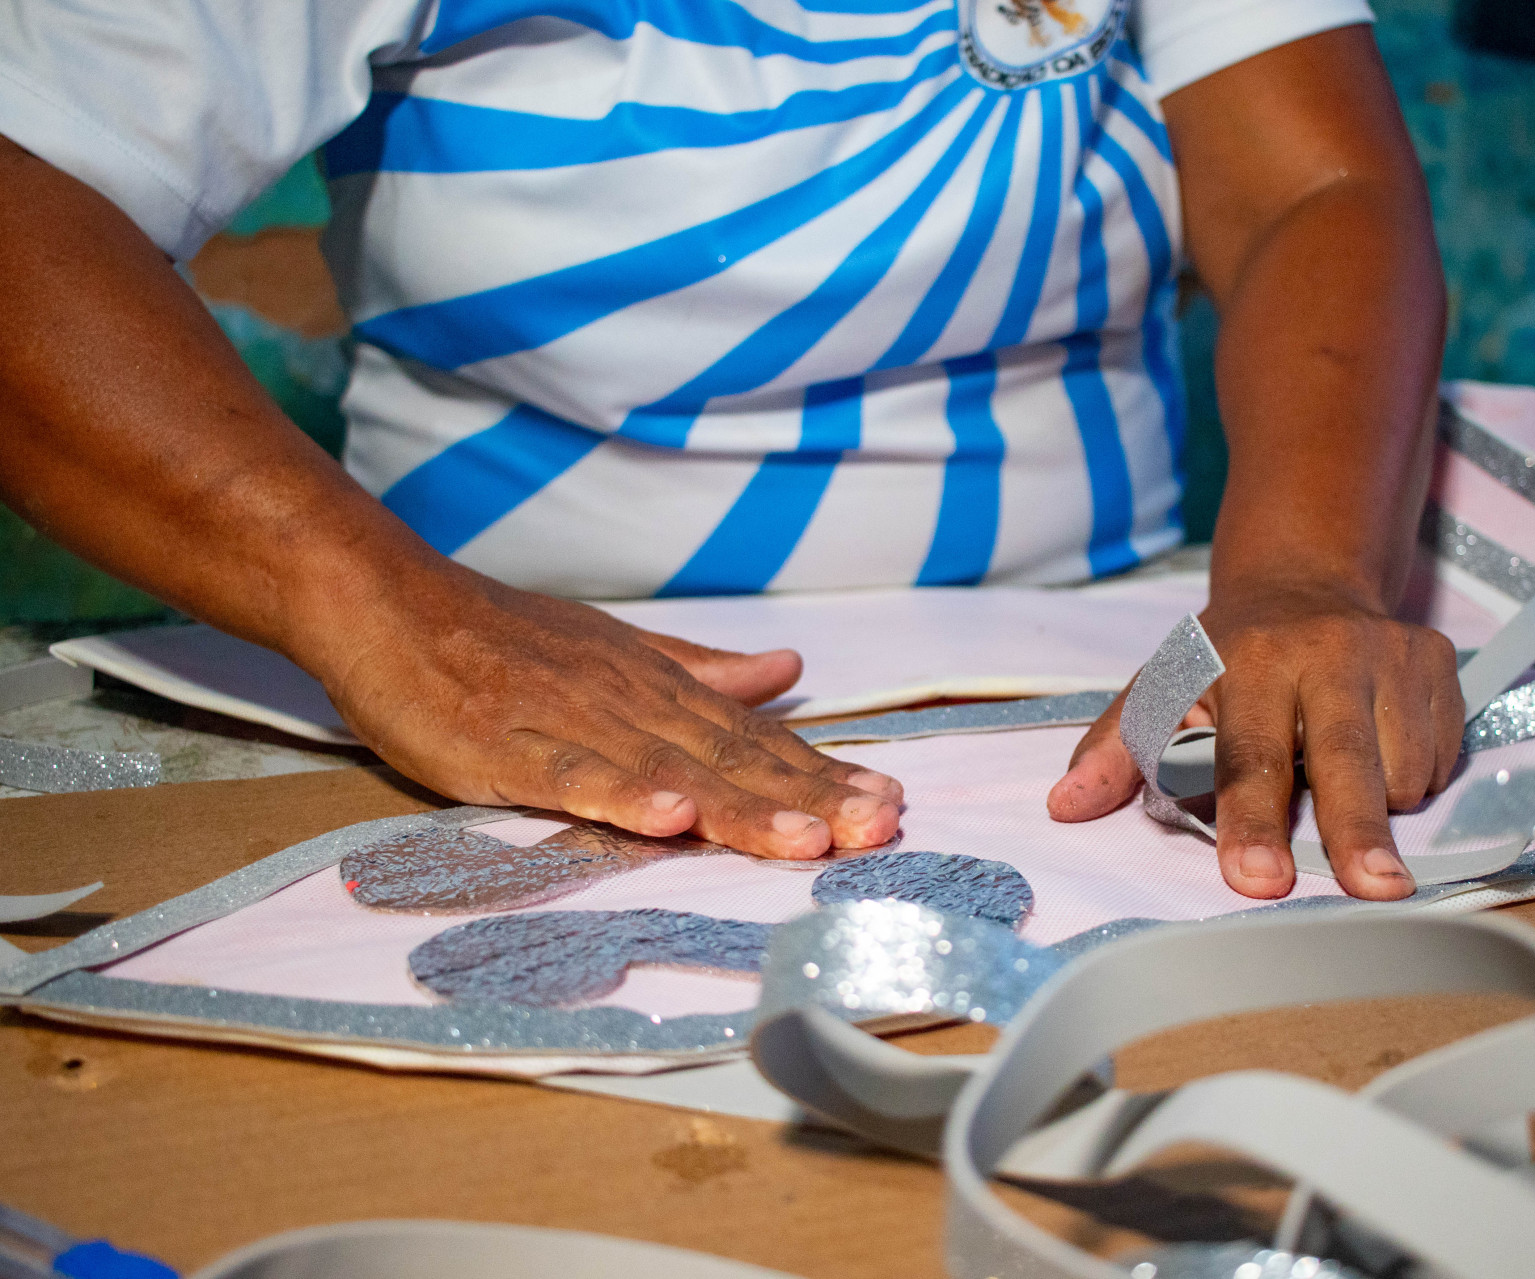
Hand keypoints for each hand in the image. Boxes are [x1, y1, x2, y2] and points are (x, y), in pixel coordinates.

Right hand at [304, 567, 902, 859]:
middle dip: (809, 796)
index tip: (889, 805)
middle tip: (879, 828)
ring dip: (741, 806)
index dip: (822, 772)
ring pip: (669, 769)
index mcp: (658, 687)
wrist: (391, 603)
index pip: (755, 737)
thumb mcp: (616, 651)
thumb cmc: (504, 638)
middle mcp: (630, 702)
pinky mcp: (505, 747)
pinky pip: (571, 775)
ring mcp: (570, 724)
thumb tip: (788, 670)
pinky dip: (623, 796)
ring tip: (806, 841)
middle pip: (731, 757)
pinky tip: (671, 819)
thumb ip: (701, 670)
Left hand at [1047, 583, 1463, 900]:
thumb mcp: (1161, 689)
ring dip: (1380, 807)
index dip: (1251, 822)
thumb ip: (1115, 750)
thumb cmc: (1226, 660)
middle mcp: (1323, 651)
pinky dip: (1416, 779)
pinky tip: (1380, 750)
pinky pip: (1441, 755)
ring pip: (1401, 767)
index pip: (1246, 755)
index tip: (1256, 881)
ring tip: (1341, 778)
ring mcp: (1389, 651)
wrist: (1303, 584)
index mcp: (1246, 662)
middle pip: (1342, 759)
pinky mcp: (1438, 658)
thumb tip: (1065, 806)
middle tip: (1372, 892)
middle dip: (1355, 832)